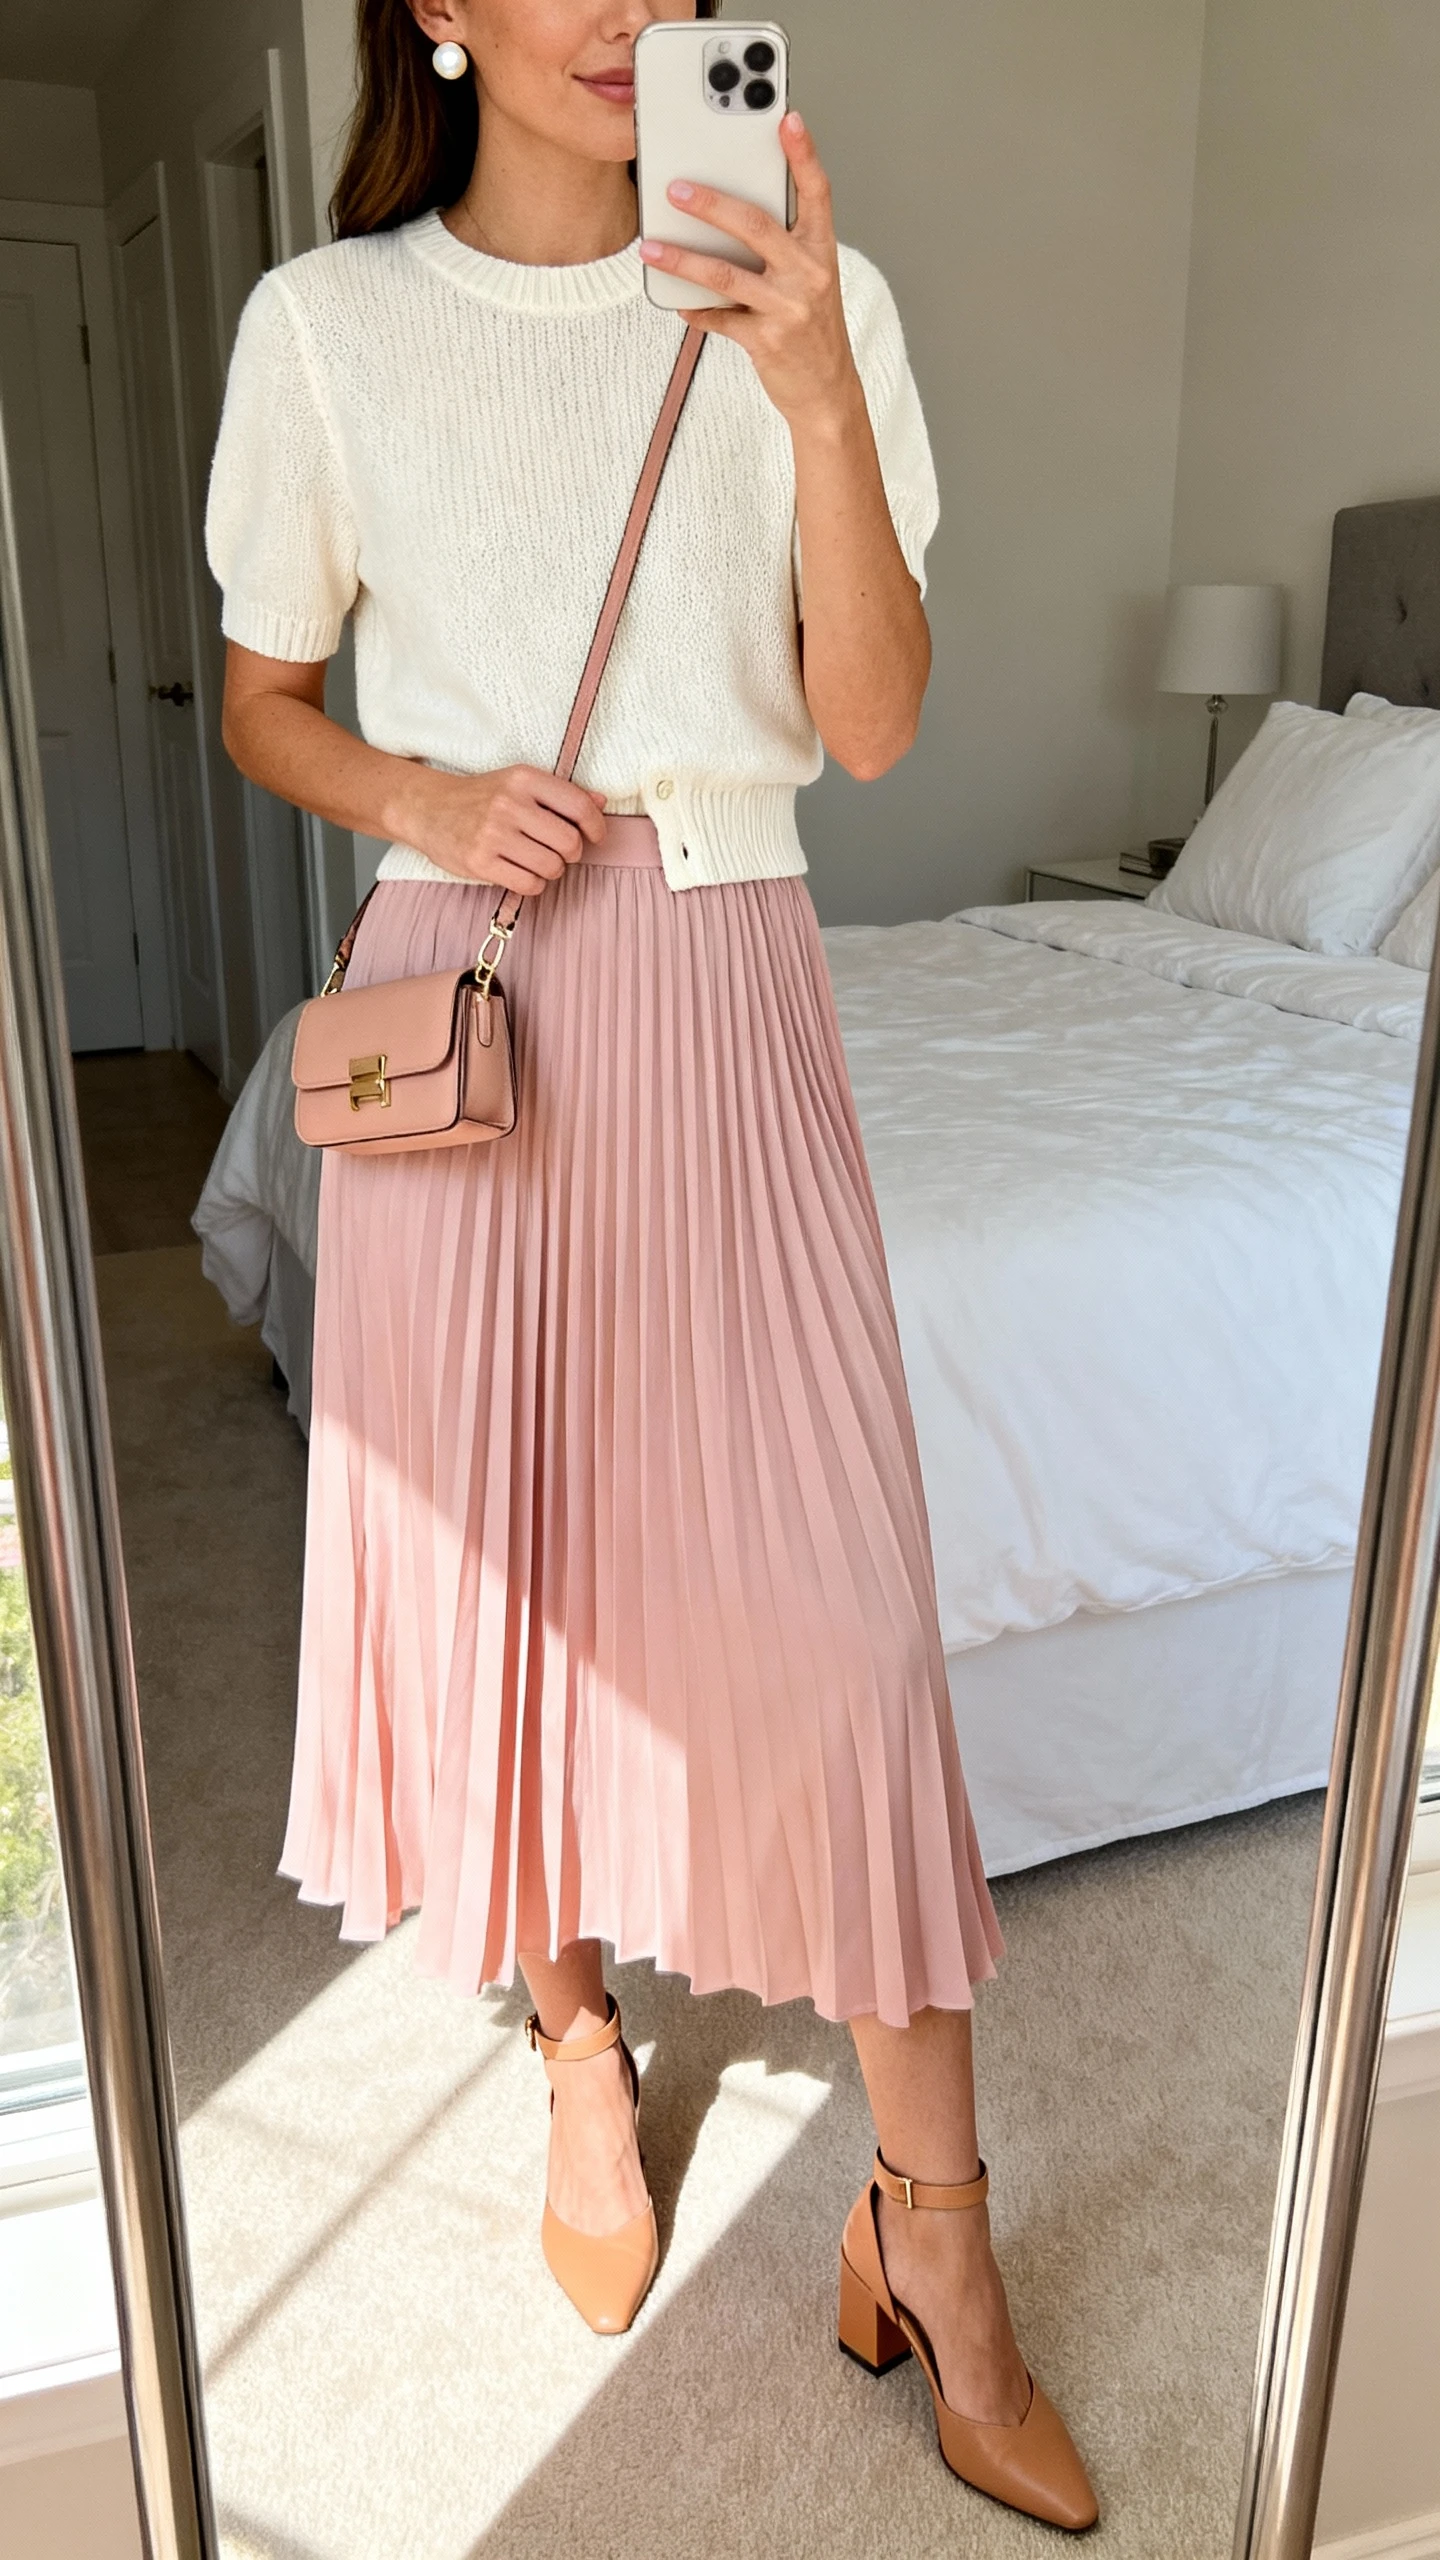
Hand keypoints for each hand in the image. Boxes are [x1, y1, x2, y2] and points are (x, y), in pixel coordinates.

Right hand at [403, 764, 608, 894]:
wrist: (428, 809)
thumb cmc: (481, 797)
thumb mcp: (519, 784)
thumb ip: (561, 793)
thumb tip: (601, 801)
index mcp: (524, 778)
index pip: (579, 806)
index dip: (596, 826)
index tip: (595, 836)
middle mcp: (509, 804)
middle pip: (570, 843)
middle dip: (570, 853)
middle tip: (557, 850)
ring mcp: (492, 834)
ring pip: (551, 867)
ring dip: (550, 870)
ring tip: (535, 860)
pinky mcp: (479, 862)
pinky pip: (528, 884)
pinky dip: (532, 883)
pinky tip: (520, 871)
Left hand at [639, 113, 859, 427]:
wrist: (827, 391)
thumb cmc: (811, 328)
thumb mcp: (809, 280)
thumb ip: (780, 246)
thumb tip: (726, 216)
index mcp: (821, 251)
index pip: (817, 192)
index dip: (804, 154)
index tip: (788, 120)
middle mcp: (809, 275)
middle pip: (755, 226)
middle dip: (710, 204)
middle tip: (675, 189)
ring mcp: (788, 309)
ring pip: (725, 274)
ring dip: (682, 260)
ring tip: (652, 248)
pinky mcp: (767, 341)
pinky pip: (719, 319)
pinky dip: (695, 311)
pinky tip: (678, 303)